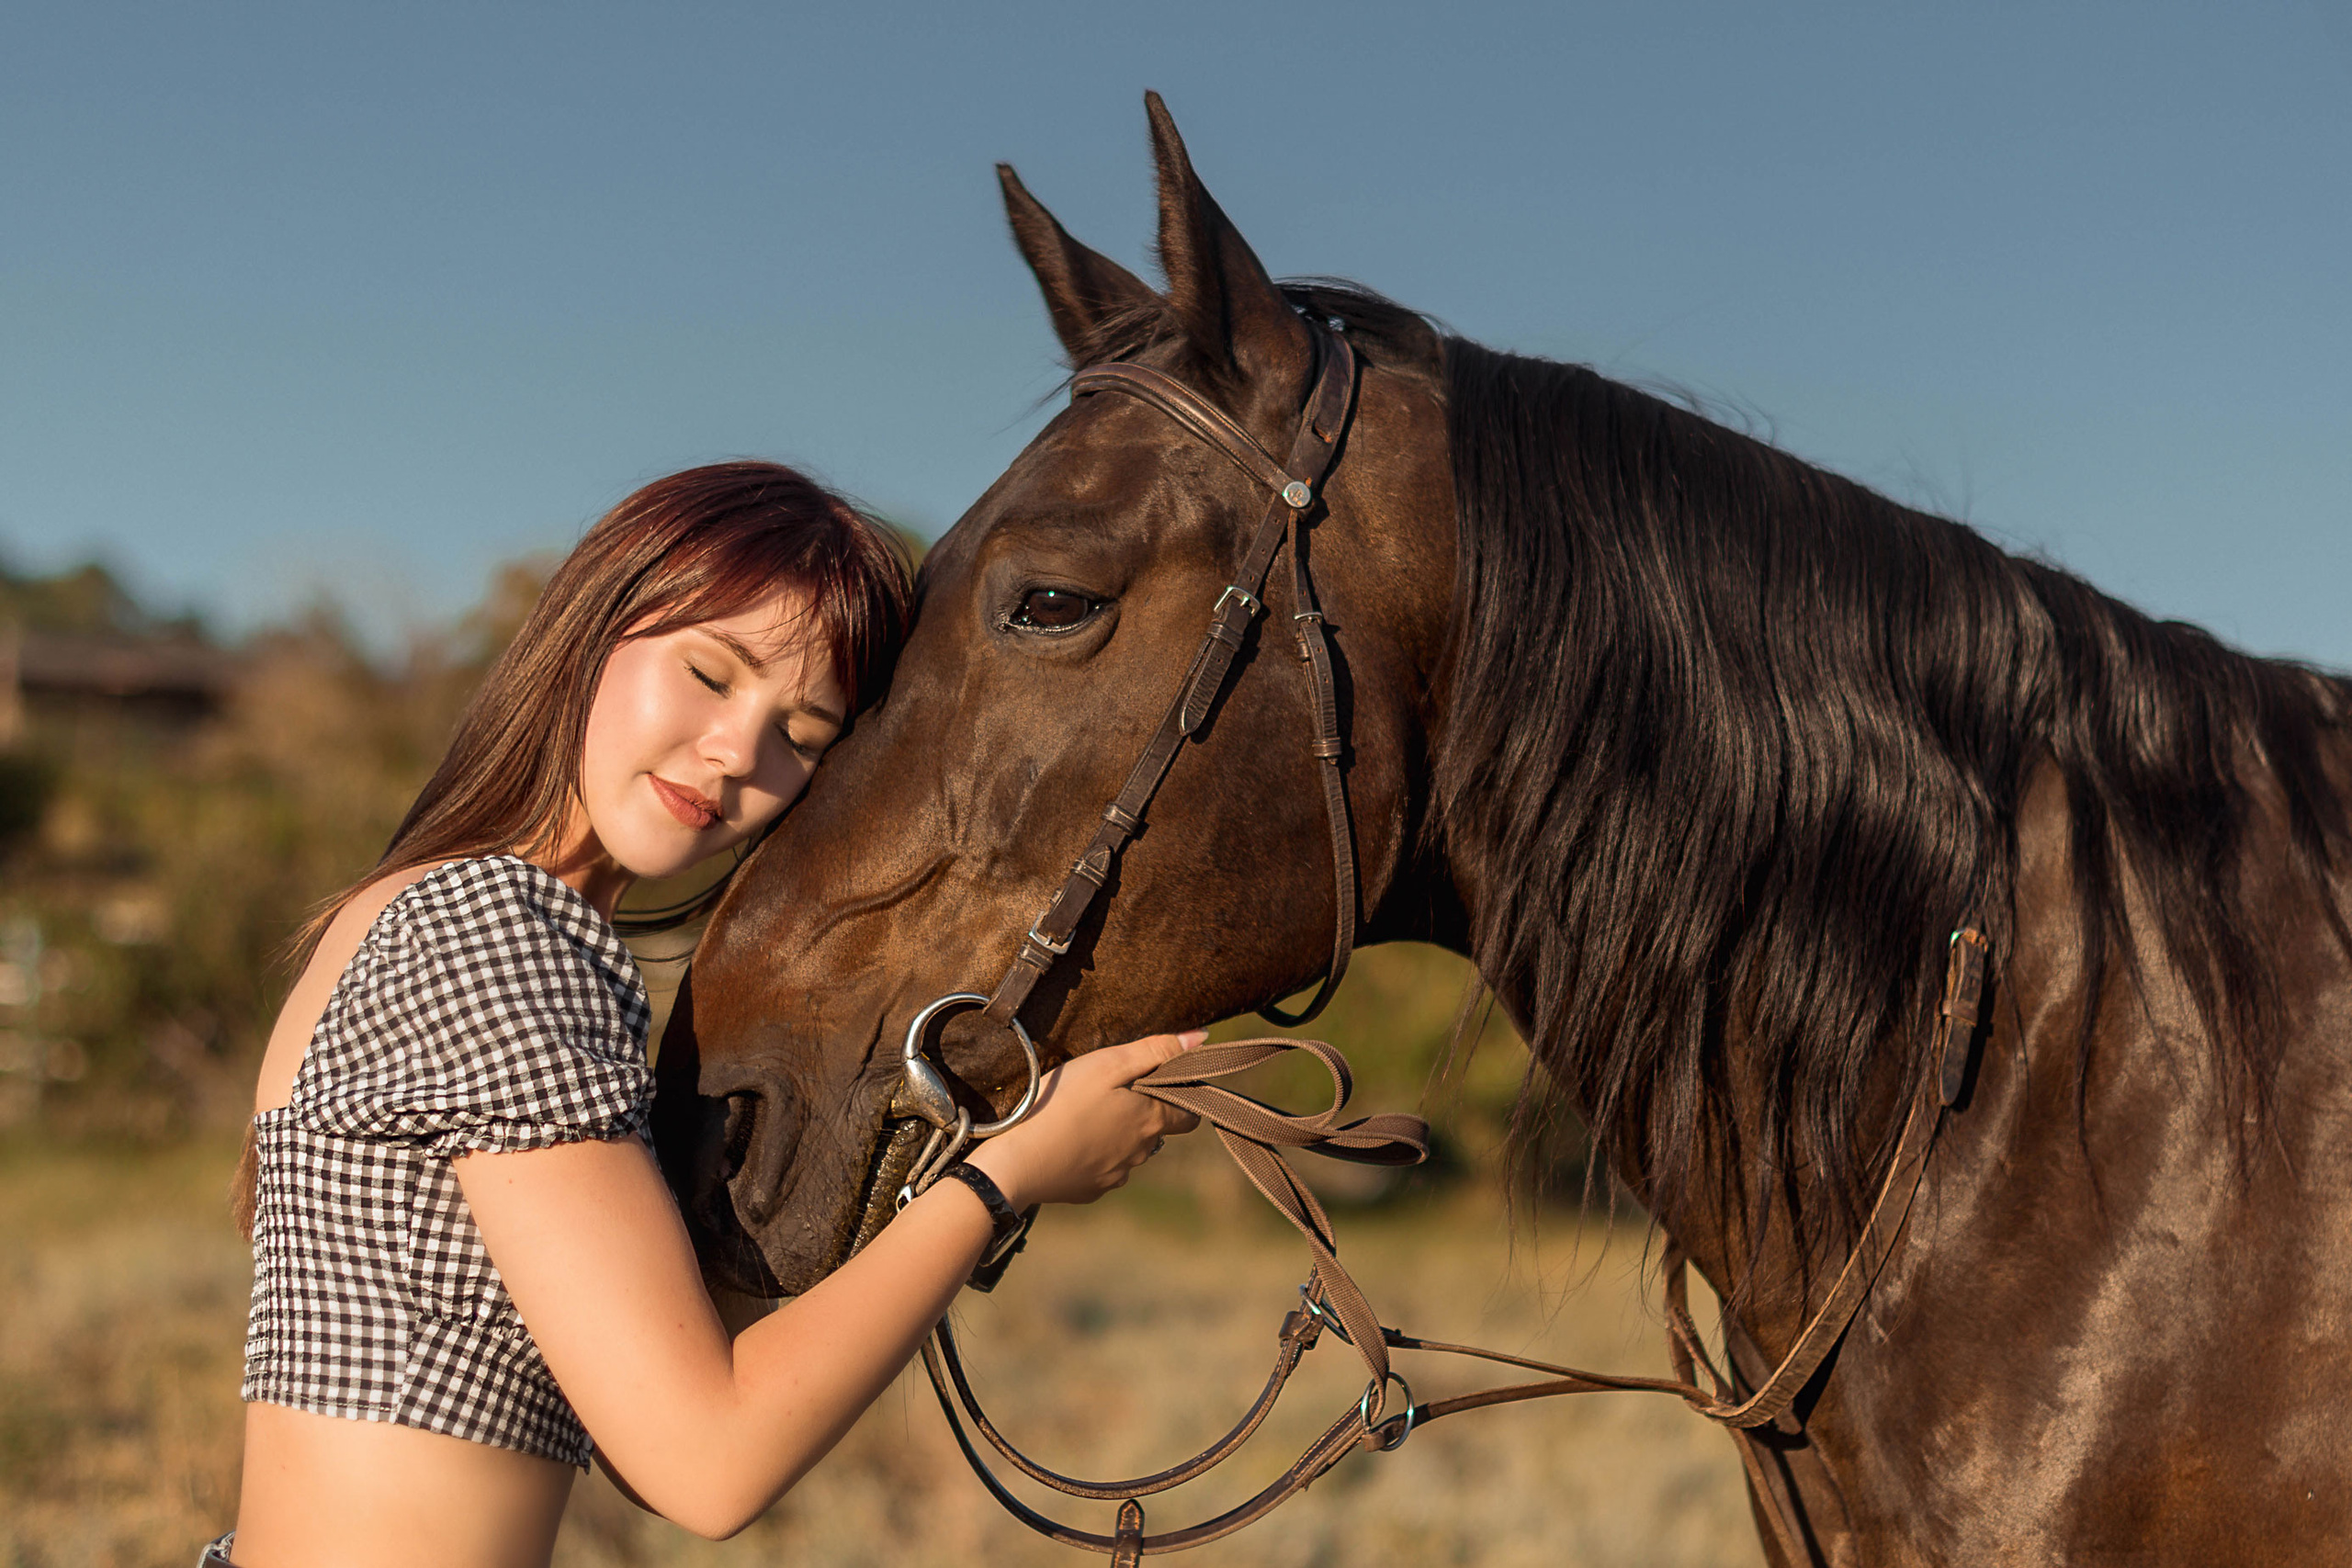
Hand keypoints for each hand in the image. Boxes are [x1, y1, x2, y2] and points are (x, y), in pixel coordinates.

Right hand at [963, 1029, 1205, 1209]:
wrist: (1017, 1163)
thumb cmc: (1061, 1104)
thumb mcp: (1107, 1065)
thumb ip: (1154, 1051)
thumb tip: (1200, 1039)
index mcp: (1150, 1120)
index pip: (1190, 1115)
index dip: (1181, 1097)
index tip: (1162, 1082)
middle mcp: (1141, 1153)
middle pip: (1157, 1131)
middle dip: (1144, 1112)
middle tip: (1113, 1092)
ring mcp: (1116, 1175)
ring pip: (1130, 1150)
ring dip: (1118, 1134)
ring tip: (1086, 1115)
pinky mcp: (1091, 1190)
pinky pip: (1103, 1169)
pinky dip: (1094, 1155)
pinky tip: (1070, 1141)